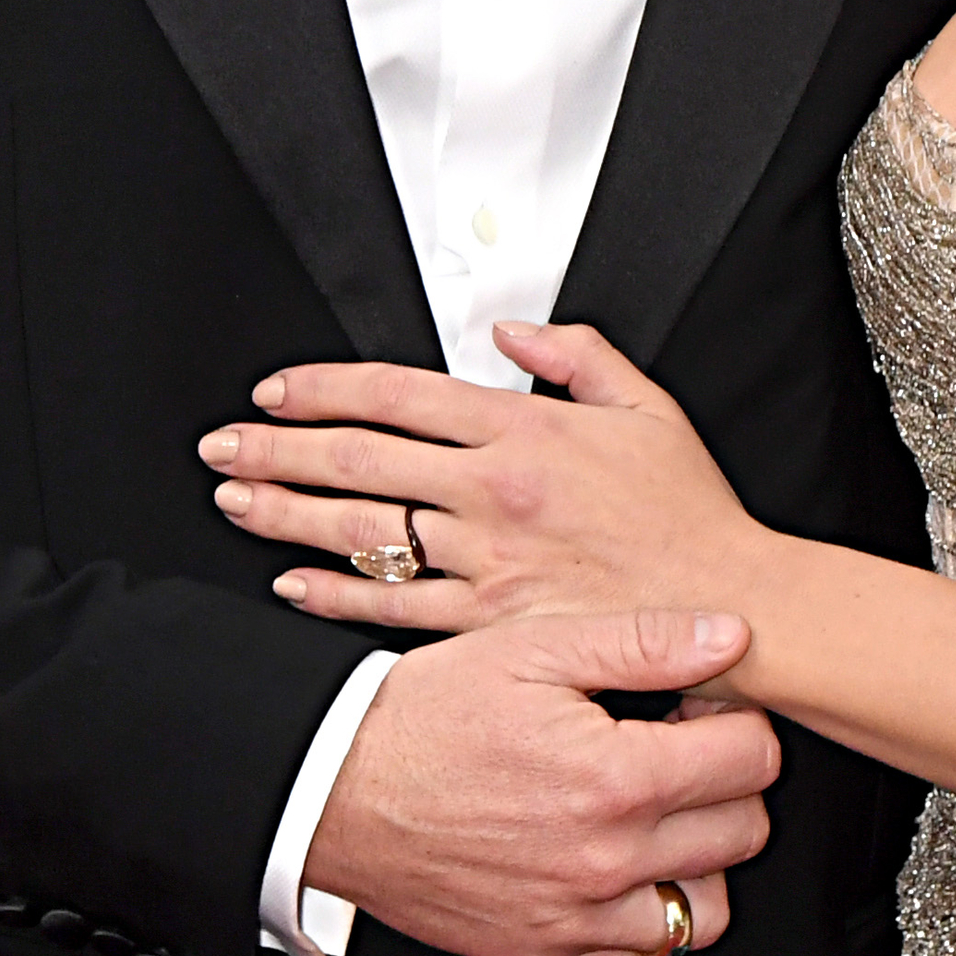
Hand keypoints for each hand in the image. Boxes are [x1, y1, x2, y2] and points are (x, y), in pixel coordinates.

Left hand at [201, 321, 764, 636]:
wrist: (733, 611)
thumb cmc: (691, 516)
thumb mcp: (647, 406)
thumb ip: (575, 354)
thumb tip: (510, 329)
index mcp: (527, 432)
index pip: (399, 394)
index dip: (325, 388)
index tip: (278, 389)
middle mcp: (495, 495)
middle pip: (359, 459)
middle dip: (278, 448)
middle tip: (223, 444)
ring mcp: (488, 563)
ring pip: (364, 530)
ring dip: (287, 513)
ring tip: (235, 500)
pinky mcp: (491, 625)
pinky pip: (396, 606)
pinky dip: (336, 593)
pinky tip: (293, 583)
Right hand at [300, 609, 778, 955]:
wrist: (333, 791)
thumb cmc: (425, 715)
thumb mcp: (532, 649)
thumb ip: (644, 642)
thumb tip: (733, 638)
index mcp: (612, 781)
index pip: (753, 759)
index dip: (736, 720)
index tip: (700, 708)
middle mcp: (602, 864)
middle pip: (744, 832)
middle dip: (728, 782)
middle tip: (677, 751)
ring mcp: (573, 921)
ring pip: (705, 909)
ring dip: (697, 858)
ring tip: (654, 812)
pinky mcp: (541, 955)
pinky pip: (638, 951)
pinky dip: (643, 908)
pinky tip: (610, 858)